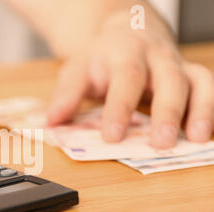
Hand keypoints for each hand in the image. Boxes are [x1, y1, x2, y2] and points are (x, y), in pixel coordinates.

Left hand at [47, 15, 213, 147]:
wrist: (127, 31)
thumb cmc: (101, 57)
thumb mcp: (77, 69)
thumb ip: (66, 95)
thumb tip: (52, 121)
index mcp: (124, 53)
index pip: (125, 79)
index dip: (120, 108)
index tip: (112, 136)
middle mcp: (155, 56)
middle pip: (168, 80)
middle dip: (166, 112)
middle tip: (160, 143)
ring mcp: (176, 65)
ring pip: (198, 81)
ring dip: (200, 111)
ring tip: (195, 140)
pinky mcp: (190, 75)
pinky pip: (207, 89)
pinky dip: (209, 110)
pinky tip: (202, 135)